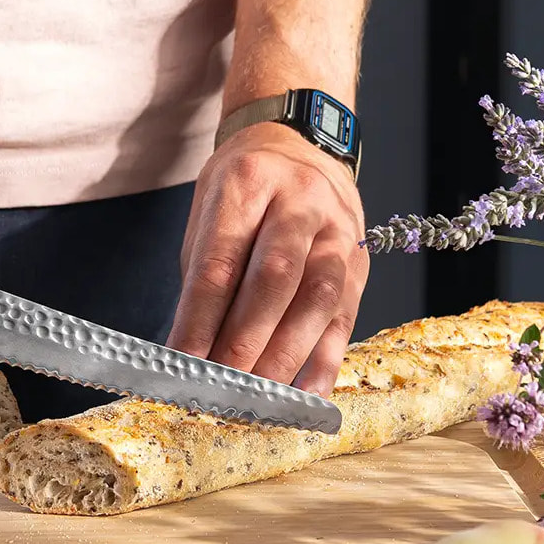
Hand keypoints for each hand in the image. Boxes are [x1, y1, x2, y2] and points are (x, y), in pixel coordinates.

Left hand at [168, 124, 368, 394]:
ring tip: (258, 399)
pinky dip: (325, 362)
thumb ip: (205, 277)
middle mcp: (300, 202)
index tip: (181, 361)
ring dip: (286, 356)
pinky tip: (306, 396)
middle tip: (220, 386)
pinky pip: (346, 316)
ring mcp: (338, 230)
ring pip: (317, 297)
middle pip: (274, 278)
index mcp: (248, 183)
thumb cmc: (244, 190)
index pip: (221, 259)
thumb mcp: (211, 212)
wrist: (301, 145)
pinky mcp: (361, 261)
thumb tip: (191, 351)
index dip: (200, 317)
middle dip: (245, 340)